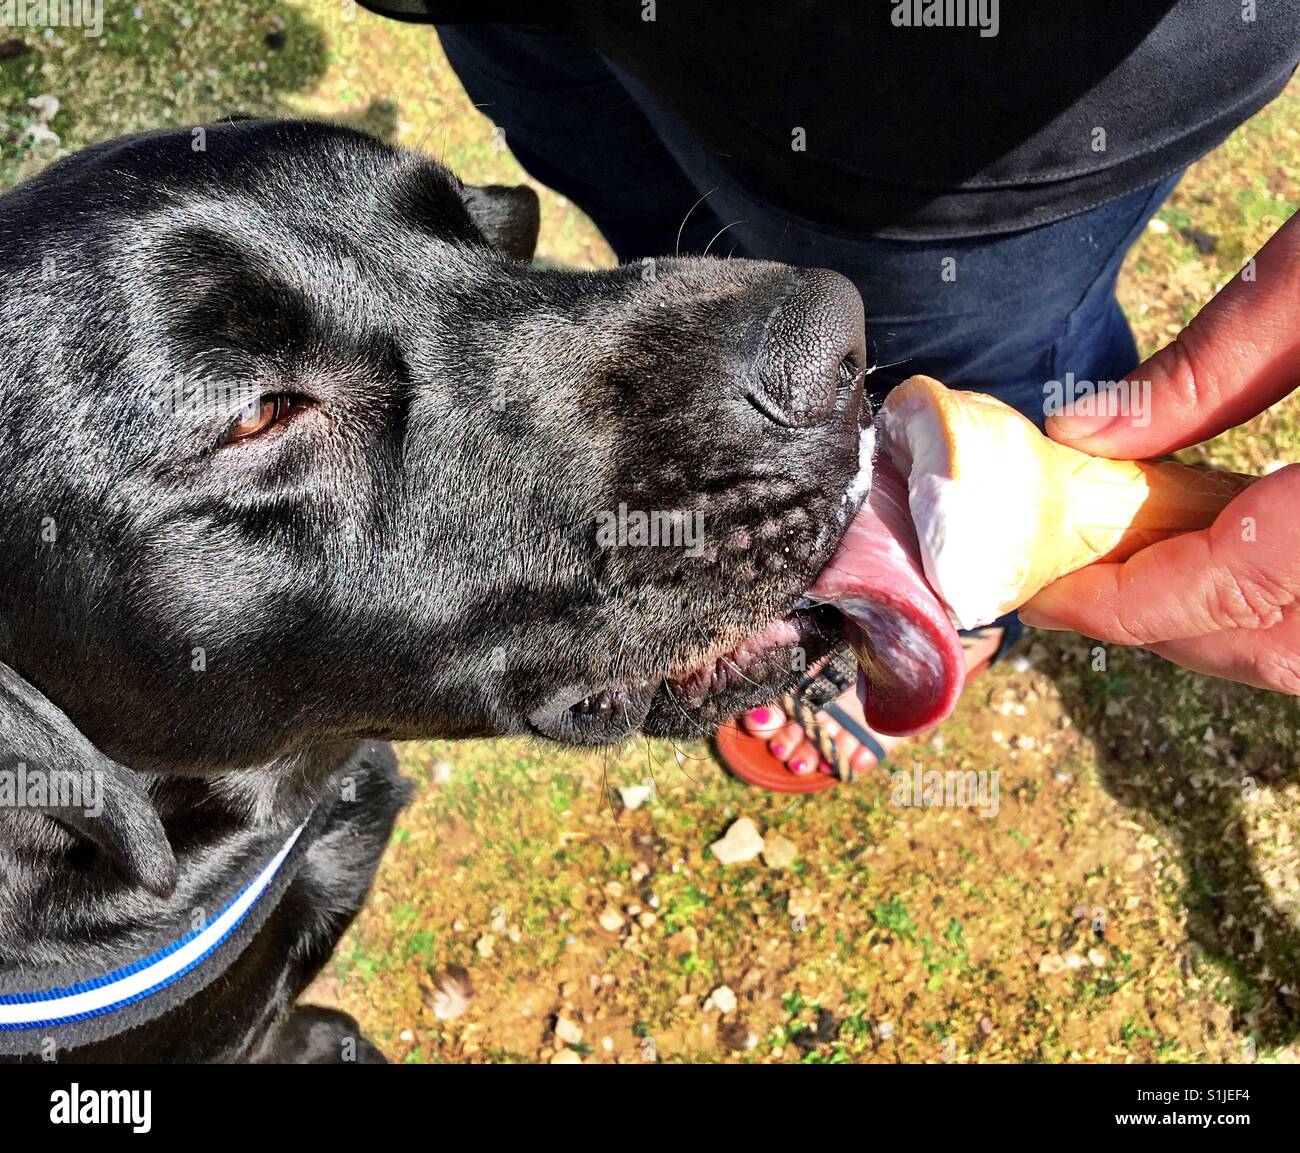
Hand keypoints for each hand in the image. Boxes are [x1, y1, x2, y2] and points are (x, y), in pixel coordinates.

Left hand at [1020, 214, 1299, 694]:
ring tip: (1138, 572)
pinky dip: (1281, 612)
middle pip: (1279, 647)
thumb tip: (1085, 432)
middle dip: (1163, 624)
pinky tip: (1231, 555)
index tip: (1043, 589)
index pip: (1239, 587)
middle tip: (1073, 584)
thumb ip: (1212, 367)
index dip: (1125, 602)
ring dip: (1221, 628)